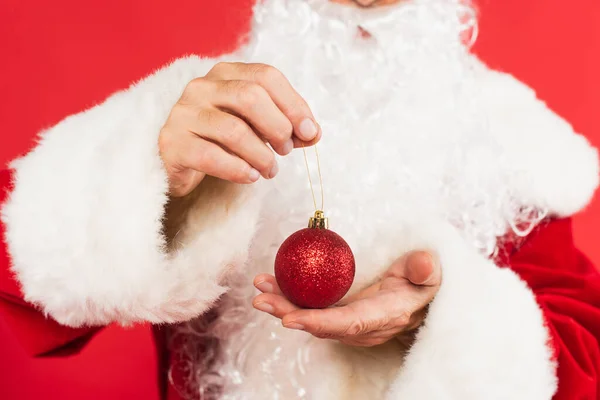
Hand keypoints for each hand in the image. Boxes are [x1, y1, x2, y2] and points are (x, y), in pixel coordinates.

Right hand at [159, 62, 320, 196]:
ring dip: (262, 155)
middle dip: (278, 127)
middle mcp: (201, 87)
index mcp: (225, 74)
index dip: (294, 104)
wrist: (175, 161)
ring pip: (234, 130)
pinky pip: (211, 157)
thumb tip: (313, 133)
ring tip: (270, 170)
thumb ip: (284, 126)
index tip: (309, 132)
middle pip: (251, 97)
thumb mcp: (255, 127)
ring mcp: (184, 114)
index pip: (266, 76)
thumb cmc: (220, 139)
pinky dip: (238, 170)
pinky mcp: (172, 144)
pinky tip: (251, 176)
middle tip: (286, 151)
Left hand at [252, 251, 440, 346]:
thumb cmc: (425, 282)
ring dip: (284, 304)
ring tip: (261, 287)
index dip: (319, 322)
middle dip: (288, 313)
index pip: (349, 322)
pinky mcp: (343, 314)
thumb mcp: (432, 273)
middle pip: (322, 324)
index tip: (290, 319)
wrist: (423, 298)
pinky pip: (315, 309)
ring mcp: (352, 323)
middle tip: (261, 298)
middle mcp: (364, 325)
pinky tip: (274, 284)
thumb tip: (425, 263)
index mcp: (385, 314)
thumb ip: (426, 269)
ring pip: (314, 318)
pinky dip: (292, 298)